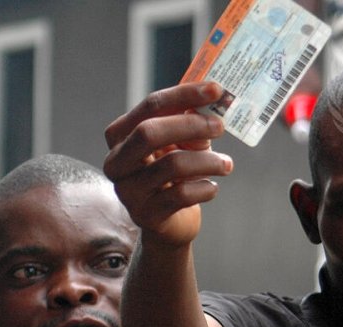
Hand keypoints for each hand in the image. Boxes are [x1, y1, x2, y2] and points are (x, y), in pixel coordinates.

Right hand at [103, 82, 233, 247]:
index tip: (216, 90)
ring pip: (172, 165)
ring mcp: (128, 191)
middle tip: (219, 127)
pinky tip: (211, 187)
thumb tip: (213, 107)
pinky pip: (181, 195)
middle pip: (149, 132)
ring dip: (208, 161)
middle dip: (190, 125)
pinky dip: (205, 188)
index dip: (184, 95)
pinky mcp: (145, 215)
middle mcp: (116, 162)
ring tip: (225, 164)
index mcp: (120, 136)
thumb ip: (188, 123)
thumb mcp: (178, 143)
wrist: (169, 221)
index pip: (150, 106)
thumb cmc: (173, 173)